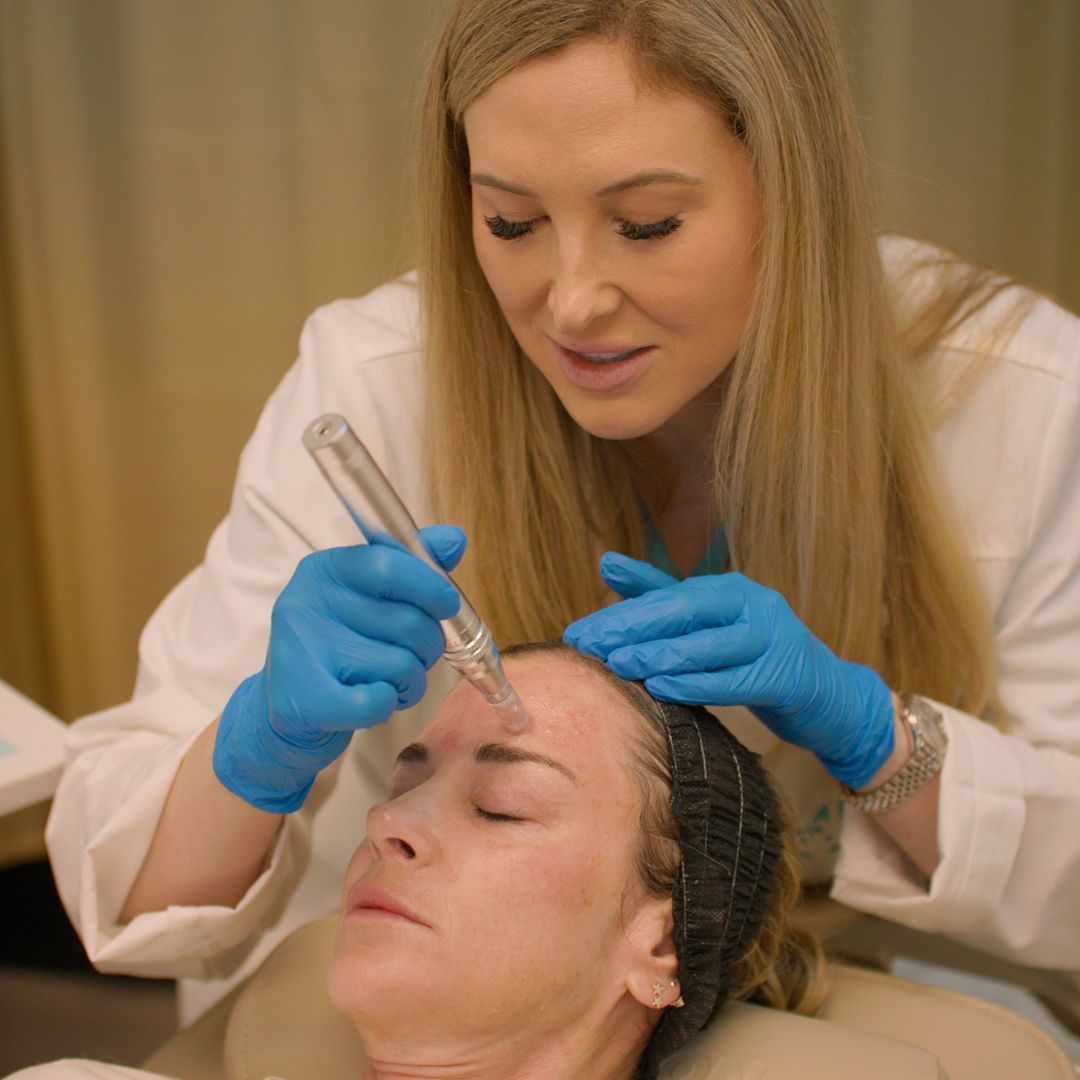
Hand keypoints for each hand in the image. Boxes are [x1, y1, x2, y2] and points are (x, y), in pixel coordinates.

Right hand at [213, 525, 465, 811]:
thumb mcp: (371, 598)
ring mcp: (300, 652)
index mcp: (324, 570)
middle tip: (415, 655)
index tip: (447, 605)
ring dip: (411, 681)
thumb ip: (412, 566)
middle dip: (428, 645)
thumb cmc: (341, 647)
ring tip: (390, 681)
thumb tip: (455, 539)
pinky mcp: (303, 700)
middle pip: (406, 620)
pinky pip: (377, 701)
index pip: (388, 564)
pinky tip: (372, 699)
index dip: (431, 586)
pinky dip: (388, 704)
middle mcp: (305, 604)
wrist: (291, 711)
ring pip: (400, 664)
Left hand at [564, 552, 894, 787]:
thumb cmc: (756, 658)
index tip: (578, 632)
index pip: (665, 597)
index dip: (619, 614)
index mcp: (728, 588)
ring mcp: (772, 637)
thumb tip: (605, 561)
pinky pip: (734, 679)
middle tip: (588, 645)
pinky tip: (662, 688)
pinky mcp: (787, 675)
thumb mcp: (710, 624)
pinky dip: (696, 683)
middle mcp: (751, 603)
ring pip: (707, 645)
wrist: (828, 696)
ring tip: (618, 664)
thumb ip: (659, 595)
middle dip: (631, 628)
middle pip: (683, 612)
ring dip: (658, 655)